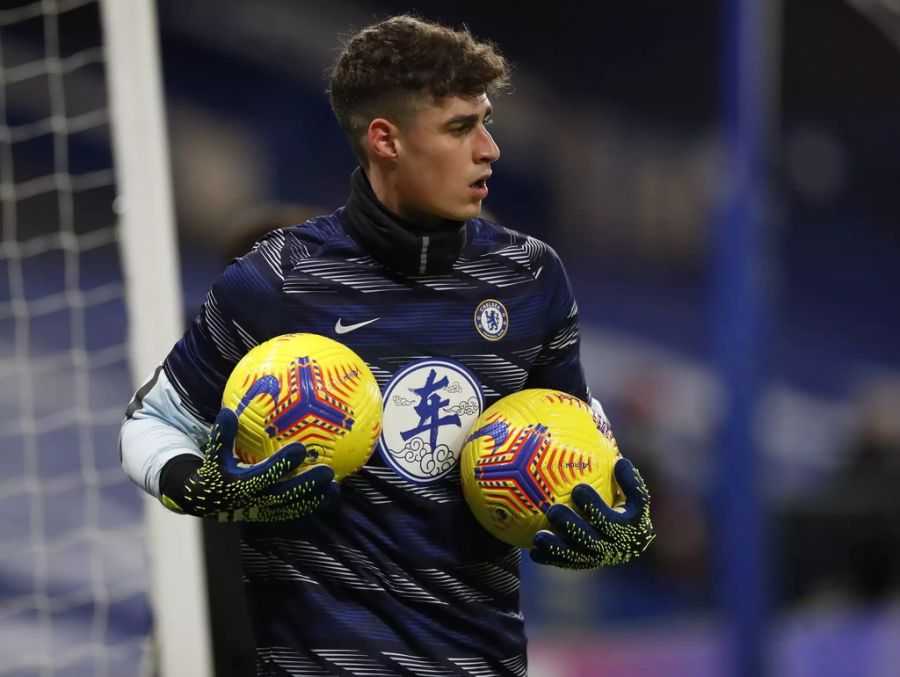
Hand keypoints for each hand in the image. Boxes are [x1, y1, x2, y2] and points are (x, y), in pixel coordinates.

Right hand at [161, 408, 338, 521]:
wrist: (208, 502)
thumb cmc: (215, 470)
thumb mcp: (213, 454)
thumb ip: (221, 435)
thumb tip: (228, 411)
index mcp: (240, 485)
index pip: (265, 474)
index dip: (282, 463)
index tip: (301, 448)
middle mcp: (255, 500)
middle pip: (285, 494)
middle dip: (307, 484)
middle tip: (327, 471)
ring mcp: (264, 510)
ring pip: (294, 507)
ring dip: (315, 499)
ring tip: (336, 487)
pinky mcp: (272, 515)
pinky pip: (295, 512)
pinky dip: (313, 505)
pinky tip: (331, 495)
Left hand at [530, 458, 654, 568]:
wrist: (631, 542)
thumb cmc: (628, 509)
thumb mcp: (636, 496)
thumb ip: (630, 481)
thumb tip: (619, 461)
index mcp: (626, 529)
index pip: (609, 518)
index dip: (593, 505)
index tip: (577, 488)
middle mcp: (611, 547)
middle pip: (589, 539)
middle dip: (570, 525)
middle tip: (553, 511)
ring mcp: (596, 557)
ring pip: (574, 554)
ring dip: (555, 546)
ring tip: (538, 537)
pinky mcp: (583, 563)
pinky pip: (564, 562)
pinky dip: (549, 558)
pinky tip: (532, 551)